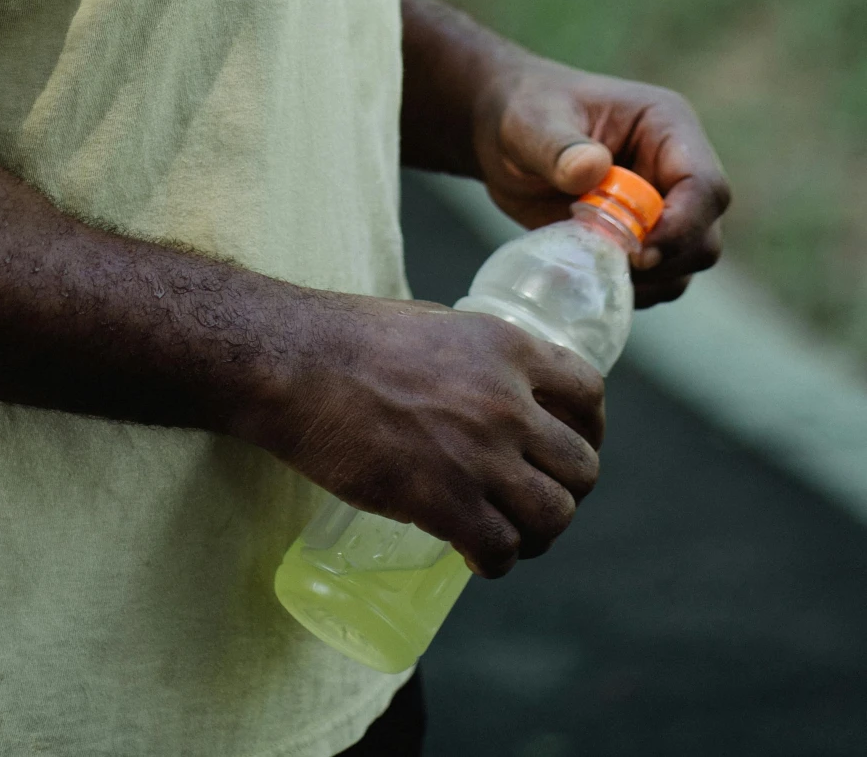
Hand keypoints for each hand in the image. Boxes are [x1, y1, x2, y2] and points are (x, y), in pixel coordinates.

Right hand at [242, 292, 603, 578]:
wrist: (296, 366)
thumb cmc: (347, 338)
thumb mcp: (432, 324)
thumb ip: (473, 356)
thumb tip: (485, 382)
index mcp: (506, 347)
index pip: (589, 394)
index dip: (589, 429)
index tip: (570, 445)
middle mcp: (507, 401)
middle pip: (582, 468)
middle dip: (566, 491)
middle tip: (536, 500)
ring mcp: (480, 455)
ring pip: (553, 517)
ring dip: (538, 535)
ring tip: (511, 536)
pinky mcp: (444, 502)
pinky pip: (501, 550)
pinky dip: (496, 562)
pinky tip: (476, 557)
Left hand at [471, 57, 730, 306]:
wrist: (501, 134)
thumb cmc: (523, 111)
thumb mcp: (532, 122)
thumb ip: (558, 146)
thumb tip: (591, 170)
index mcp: (666, 126)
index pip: (704, 186)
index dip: (683, 226)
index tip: (638, 253)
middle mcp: (675, 169)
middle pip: (705, 233)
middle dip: (666, 258)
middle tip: (612, 261)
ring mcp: (663, 206)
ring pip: (687, 263)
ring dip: (649, 278)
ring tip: (592, 259)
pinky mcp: (643, 237)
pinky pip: (659, 279)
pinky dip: (633, 288)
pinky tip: (590, 271)